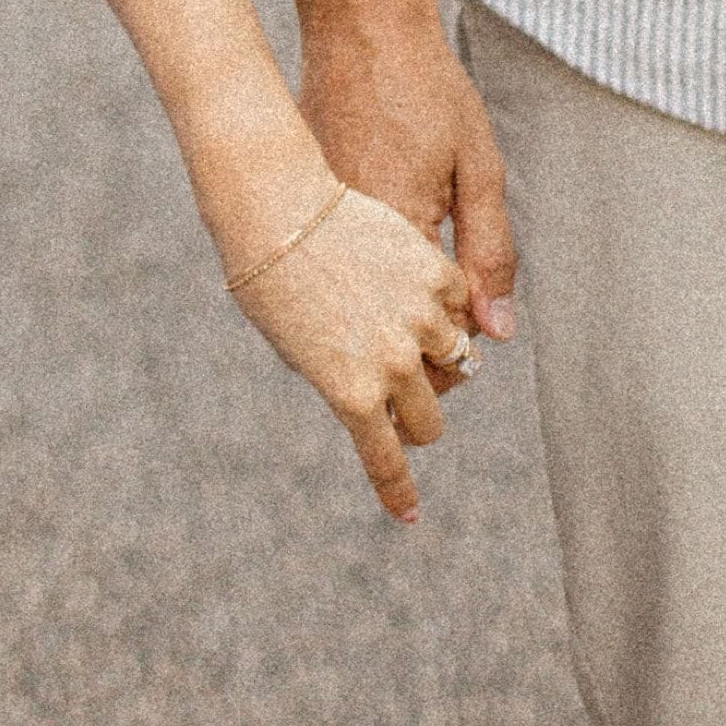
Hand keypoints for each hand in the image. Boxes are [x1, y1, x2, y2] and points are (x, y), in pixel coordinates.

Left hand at [232, 183, 474, 521]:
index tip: (407, 514)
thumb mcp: (296, 350)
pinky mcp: (434, 277)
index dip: (397, 490)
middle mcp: (393, 366)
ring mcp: (419, 321)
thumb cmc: (269, 281)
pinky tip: (416, 288)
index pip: (384, 459)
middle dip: (418, 416)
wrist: (277, 212)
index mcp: (351, 393)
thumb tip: (371, 399)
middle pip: (429, 420)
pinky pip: (456, 304)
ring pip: (456, 363)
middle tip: (404, 400)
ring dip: (438, 357)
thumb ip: (340, 380)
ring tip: (413, 335)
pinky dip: (443, 303)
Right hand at [299, 9, 517, 340]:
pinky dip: (361, 268)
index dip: (461, 339)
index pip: (433, 326)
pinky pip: (337, 261)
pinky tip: (377, 245)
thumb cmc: (425, 88)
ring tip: (412, 276)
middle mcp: (348, 233)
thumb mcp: (478, 168)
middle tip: (447, 317)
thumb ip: (490, 253)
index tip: (475, 332)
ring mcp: (319, 218)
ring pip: (359, 296)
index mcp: (398, 228)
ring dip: (388, 301)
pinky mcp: (304, 202)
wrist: (359, 27)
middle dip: (421, 333)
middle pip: (388, 322)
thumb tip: (497, 330)